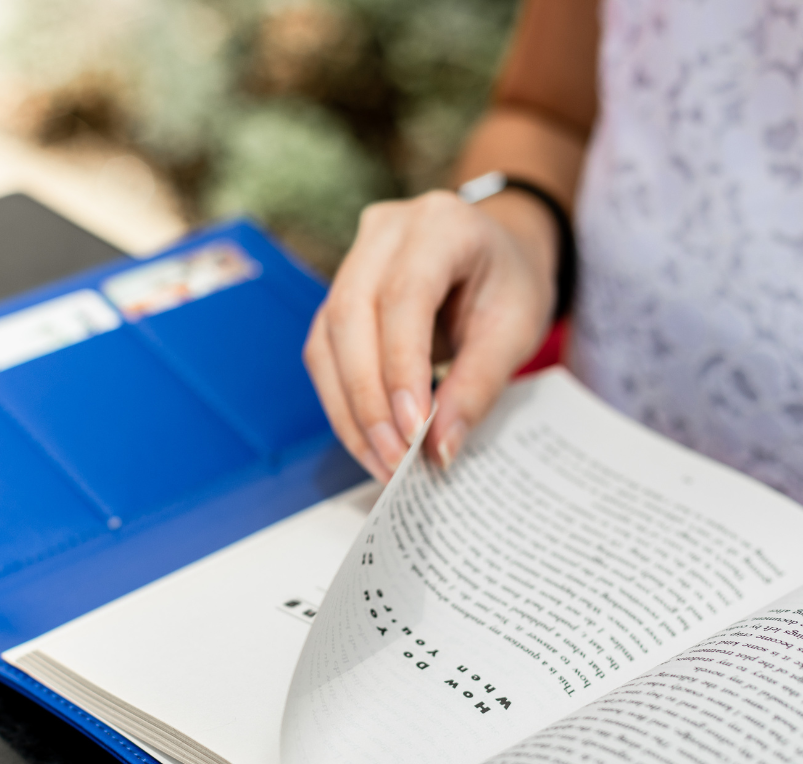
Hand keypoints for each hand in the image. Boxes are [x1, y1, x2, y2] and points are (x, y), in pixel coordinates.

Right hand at [303, 189, 556, 480]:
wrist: (497, 252)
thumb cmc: (510, 284)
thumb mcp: (515, 331)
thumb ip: (476, 387)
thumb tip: (437, 450)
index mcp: (440, 224)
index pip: (404, 298)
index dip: (402, 369)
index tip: (414, 433)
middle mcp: (384, 233)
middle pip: (350, 319)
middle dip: (369, 402)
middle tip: (396, 462)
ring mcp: (351, 262)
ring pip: (327, 342)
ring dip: (350, 412)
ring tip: (383, 463)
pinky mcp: (336, 299)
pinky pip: (324, 356)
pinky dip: (344, 406)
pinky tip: (369, 442)